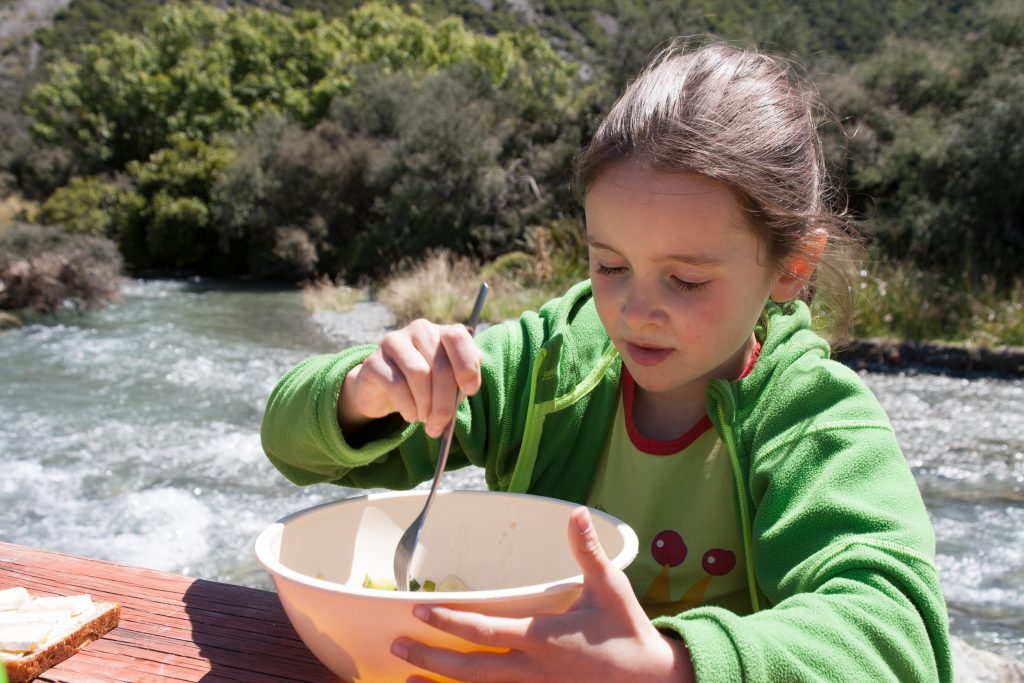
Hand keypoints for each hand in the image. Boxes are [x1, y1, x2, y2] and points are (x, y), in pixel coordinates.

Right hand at [338, 319, 482, 437]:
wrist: (383, 392)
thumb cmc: (425, 387)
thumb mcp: (448, 384)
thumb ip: (462, 381)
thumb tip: (469, 385)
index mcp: (441, 332)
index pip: (457, 337)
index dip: (467, 364)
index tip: (470, 390)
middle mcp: (419, 331)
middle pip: (440, 365)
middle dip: (444, 402)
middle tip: (441, 425)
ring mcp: (394, 342)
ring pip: (419, 373)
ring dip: (425, 405)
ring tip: (425, 418)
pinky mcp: (374, 361)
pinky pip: (396, 385)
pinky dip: (408, 407)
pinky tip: (410, 415)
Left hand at [391, 507, 694, 682]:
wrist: (651, 681)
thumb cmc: (627, 630)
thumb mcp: (609, 587)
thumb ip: (587, 551)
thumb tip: (575, 513)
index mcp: (546, 638)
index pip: (487, 631)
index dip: (451, 622)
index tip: (420, 612)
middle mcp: (534, 671)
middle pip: (471, 670)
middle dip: (431, 658)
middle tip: (397, 645)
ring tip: (406, 677)